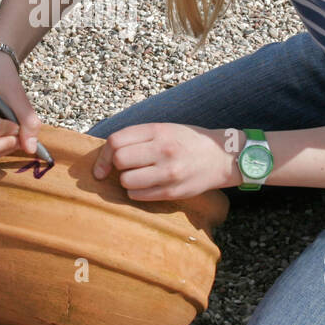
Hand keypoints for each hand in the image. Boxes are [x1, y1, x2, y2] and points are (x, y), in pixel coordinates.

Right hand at [0, 50, 41, 158]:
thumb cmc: (2, 75)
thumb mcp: (18, 94)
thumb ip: (28, 121)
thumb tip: (31, 149)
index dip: (9, 131)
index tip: (17, 121)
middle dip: (4, 145)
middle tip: (18, 133)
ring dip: (1, 146)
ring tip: (11, 129)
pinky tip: (2, 130)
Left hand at [92, 123, 236, 200]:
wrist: (221, 157)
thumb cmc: (187, 141)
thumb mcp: (164, 129)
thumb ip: (138, 137)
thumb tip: (106, 155)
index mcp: (158, 131)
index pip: (117, 141)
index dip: (104, 154)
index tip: (102, 164)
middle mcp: (163, 150)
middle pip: (120, 160)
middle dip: (116, 166)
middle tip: (125, 168)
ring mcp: (168, 172)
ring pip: (126, 181)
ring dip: (126, 181)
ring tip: (138, 176)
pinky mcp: (172, 191)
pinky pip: (138, 195)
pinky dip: (136, 192)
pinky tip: (147, 185)